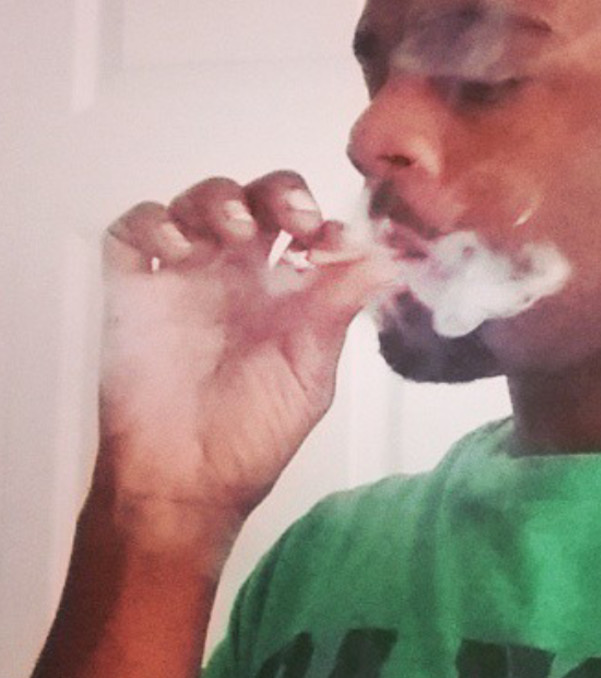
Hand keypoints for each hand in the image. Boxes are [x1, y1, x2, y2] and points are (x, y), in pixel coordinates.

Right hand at [96, 171, 391, 523]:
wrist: (186, 483)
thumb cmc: (250, 438)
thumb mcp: (310, 372)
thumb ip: (340, 310)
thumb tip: (390, 261)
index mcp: (286, 293)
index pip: (309, 230)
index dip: (325, 222)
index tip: (336, 242)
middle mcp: (238, 277)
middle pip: (257, 200)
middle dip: (278, 194)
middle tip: (293, 219)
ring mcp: (186, 278)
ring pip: (198, 203)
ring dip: (218, 200)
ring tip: (233, 232)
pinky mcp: (134, 289)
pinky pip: (133, 231)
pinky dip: (152, 223)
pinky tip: (176, 249)